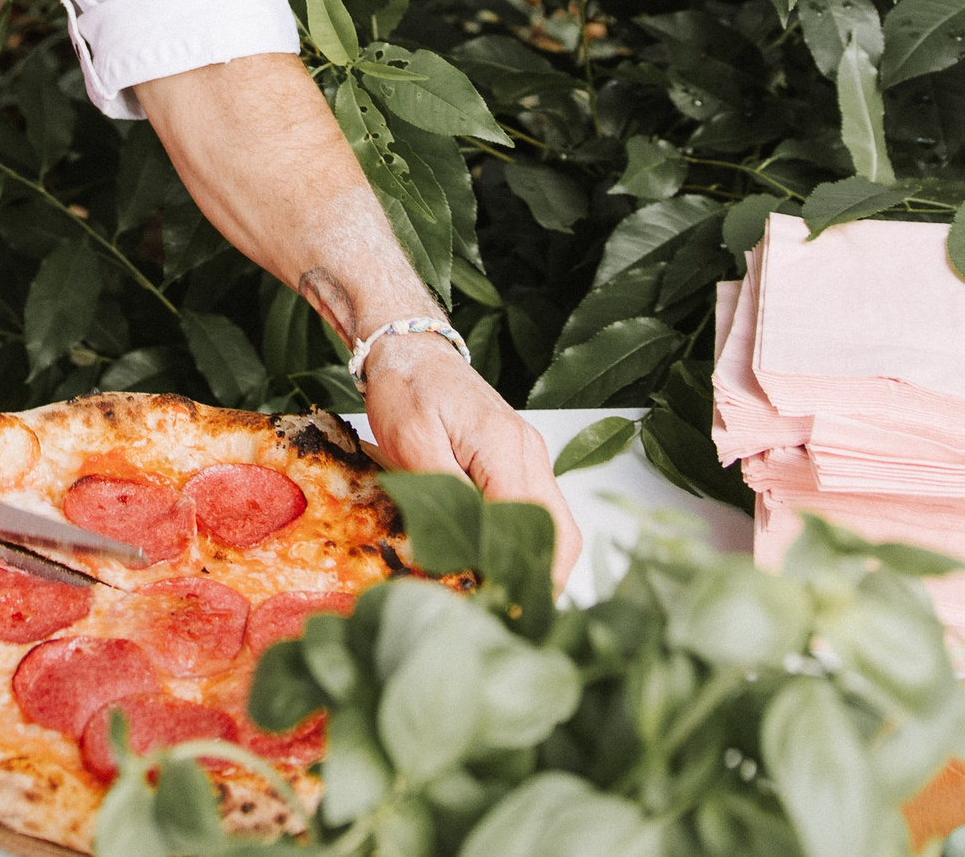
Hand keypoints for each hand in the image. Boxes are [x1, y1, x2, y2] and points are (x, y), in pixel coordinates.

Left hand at [361, 333, 583, 584]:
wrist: (409, 347)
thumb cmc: (405, 387)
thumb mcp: (411, 441)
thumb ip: (443, 491)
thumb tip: (465, 546)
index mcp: (505, 448)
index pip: (529, 526)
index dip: (516, 570)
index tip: (498, 607)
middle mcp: (529, 454)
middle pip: (559, 531)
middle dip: (541, 578)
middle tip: (511, 616)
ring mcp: (527, 456)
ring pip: (553, 524)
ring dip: (535, 563)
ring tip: (504, 599)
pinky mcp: (515, 460)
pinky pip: (534, 509)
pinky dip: (524, 542)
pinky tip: (497, 564)